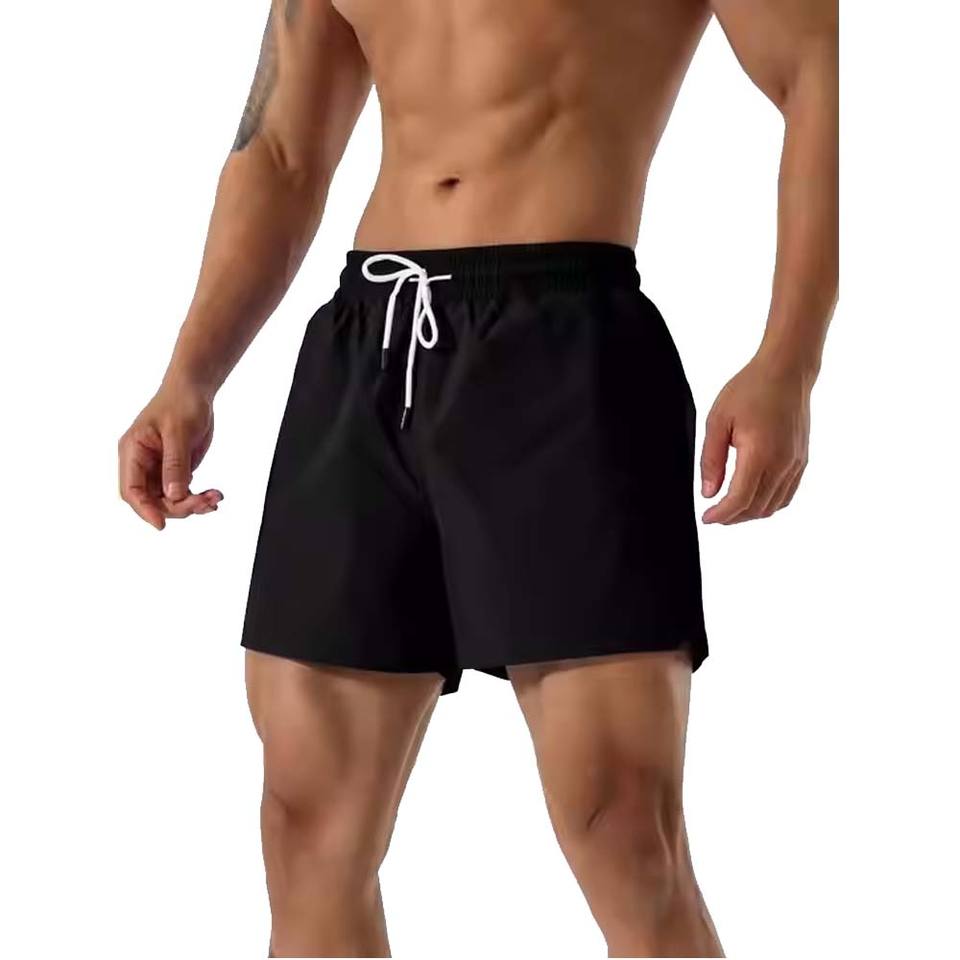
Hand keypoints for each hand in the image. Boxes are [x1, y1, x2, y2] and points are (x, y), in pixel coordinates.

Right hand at [118, 381, 222, 529]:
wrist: (195, 392)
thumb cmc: (181, 403)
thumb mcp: (178, 433)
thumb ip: (175, 465)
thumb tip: (173, 495)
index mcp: (133, 451)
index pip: (132, 490)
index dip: (144, 509)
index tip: (161, 524)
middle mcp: (142, 464)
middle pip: (152, 500)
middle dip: (177, 507)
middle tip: (204, 503)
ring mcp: (158, 469)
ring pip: (168, 500)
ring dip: (191, 505)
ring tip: (214, 499)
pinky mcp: (174, 471)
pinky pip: (182, 493)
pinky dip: (197, 499)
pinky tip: (213, 497)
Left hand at [700, 356, 810, 523]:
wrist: (786, 372)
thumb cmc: (750, 390)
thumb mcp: (718, 421)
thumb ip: (711, 460)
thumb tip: (708, 492)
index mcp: (760, 453)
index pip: (740, 499)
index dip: (722, 514)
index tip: (707, 518)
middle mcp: (782, 463)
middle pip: (757, 508)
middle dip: (733, 517)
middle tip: (714, 515)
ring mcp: (796, 463)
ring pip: (774, 506)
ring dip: (751, 513)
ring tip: (730, 509)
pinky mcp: (802, 460)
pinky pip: (787, 494)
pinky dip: (769, 504)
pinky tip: (753, 499)